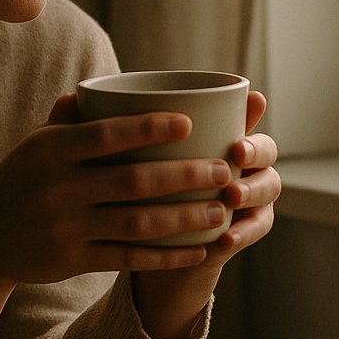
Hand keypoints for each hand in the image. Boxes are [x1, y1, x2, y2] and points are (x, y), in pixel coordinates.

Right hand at [0, 96, 241, 338]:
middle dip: (185, 176)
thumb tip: (99, 87)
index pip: (106, 135)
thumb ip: (68, 121)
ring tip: (222, 209)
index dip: (149, 128)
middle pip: (133, 181)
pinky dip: (166, 256)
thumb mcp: (33, 148)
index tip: (189, 123)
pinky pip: (128, 258)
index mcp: (49, 150)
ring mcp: (64, 227)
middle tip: (224, 169)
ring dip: (185, 218)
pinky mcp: (71, 261)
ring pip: (137, 223)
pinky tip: (198, 249)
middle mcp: (56, 187)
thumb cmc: (18, 183)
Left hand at [131, 91, 279, 338]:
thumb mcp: (127, 157)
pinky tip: (224, 240)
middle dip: (254, 153)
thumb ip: (109, 130)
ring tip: (230, 200)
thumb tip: (71, 98)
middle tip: (234, 160)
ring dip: (252, 193)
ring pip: (267, 190)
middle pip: (265, 152)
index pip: (246, 119)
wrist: (150, 239)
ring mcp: (246, 196)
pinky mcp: (242, 229)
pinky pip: (256, 229)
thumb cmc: (136, 184)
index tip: (227, 126)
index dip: (248, 119)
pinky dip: (242, 234)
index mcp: (219, 133)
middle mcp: (240, 161)